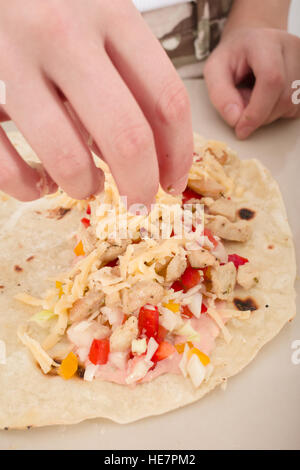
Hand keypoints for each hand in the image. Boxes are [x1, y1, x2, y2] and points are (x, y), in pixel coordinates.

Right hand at [0, 0, 192, 205]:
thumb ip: (122, 75)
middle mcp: (64, 34)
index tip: (173, 181)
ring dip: (83, 187)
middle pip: (127, 136)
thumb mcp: (98, 14)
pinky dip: (27, 186)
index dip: (179, 154)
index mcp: (109, 12)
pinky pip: (4, 160)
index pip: (166, 99)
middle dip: (140, 185)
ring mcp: (13, 59)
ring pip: (67, 157)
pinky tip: (39, 184)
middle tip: (139, 204)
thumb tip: (142, 153)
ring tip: (86, 185)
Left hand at [204, 27, 299, 138]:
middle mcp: (291, 47)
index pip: (271, 79)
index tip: (242, 129)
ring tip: (255, 97)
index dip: (257, 111)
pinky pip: (298, 107)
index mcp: (265, 42)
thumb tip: (235, 119)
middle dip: (261, 116)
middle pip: (284, 97)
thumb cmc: (232, 56)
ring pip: (293, 105)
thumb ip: (220, 94)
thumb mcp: (214, 71)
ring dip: (270, 114)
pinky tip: (268, 99)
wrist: (251, 43)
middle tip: (242, 108)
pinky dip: (280, 112)